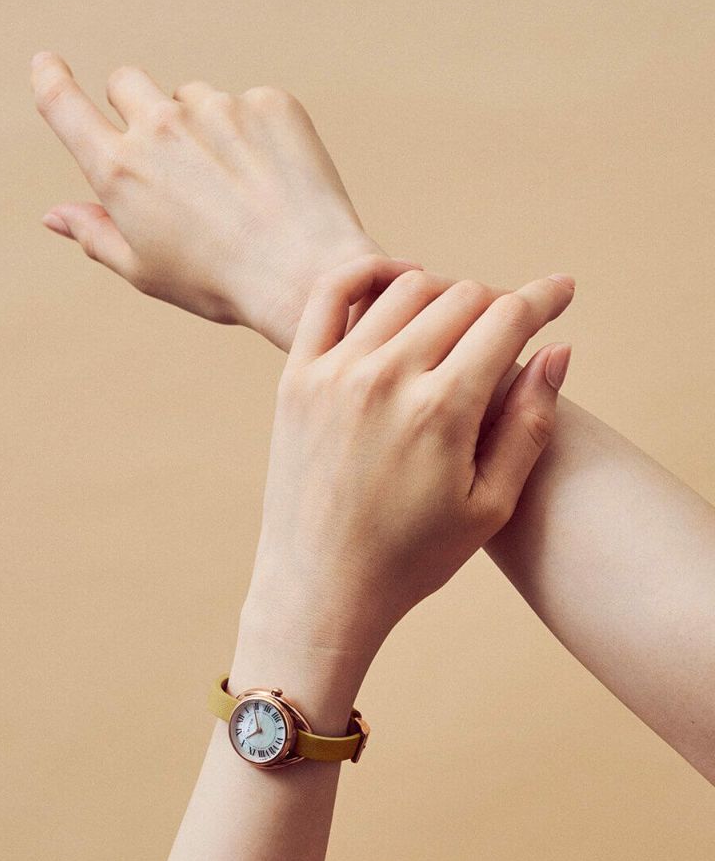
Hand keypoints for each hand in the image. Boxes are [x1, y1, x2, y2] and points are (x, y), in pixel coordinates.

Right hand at [30, 53, 392, 347]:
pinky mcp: (268, 103)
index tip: (48, 66)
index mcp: (120, 169)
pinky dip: (254, 135)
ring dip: (202, 127)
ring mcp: (218, 108)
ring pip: (193, 98)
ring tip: (235, 187)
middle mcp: (162, 126)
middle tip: (169, 156)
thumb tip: (53, 215)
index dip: (49, 80)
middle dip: (136, 107)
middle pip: (127, 83)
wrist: (306, 276)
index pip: (62, 104)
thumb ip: (95, 235)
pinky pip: (248, 105)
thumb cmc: (220, 284)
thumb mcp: (146, 271)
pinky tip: (272, 181)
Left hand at [234, 256, 572, 720]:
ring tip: (458, 322)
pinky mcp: (297, 376)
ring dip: (444, 292)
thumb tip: (557, 350)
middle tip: (507, 332)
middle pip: (462, 297)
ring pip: (406, 288)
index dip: (544, 298)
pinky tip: (397, 280)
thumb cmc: (413, 557)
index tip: (563, 290)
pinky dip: (370, 273)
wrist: (322, 588)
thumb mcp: (490, 503)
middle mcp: (387, 378)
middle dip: (498, 305)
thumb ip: (530, 423)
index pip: (507, 320)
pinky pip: (332, 294)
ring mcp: (335, 372)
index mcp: (442, 411)